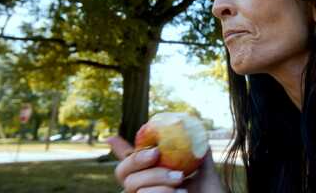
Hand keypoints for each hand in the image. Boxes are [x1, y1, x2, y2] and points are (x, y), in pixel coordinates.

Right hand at [107, 135, 224, 192]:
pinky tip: (181, 192)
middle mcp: (143, 188)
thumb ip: (197, 150)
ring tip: (181, 177)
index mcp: (153, 175)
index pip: (130, 162)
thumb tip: (194, 129)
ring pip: (134, 185)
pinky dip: (163, 192)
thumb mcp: (204, 169)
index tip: (111, 137)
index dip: (119, 150)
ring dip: (158, 178)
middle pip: (123, 171)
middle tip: (157, 153)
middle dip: (138, 159)